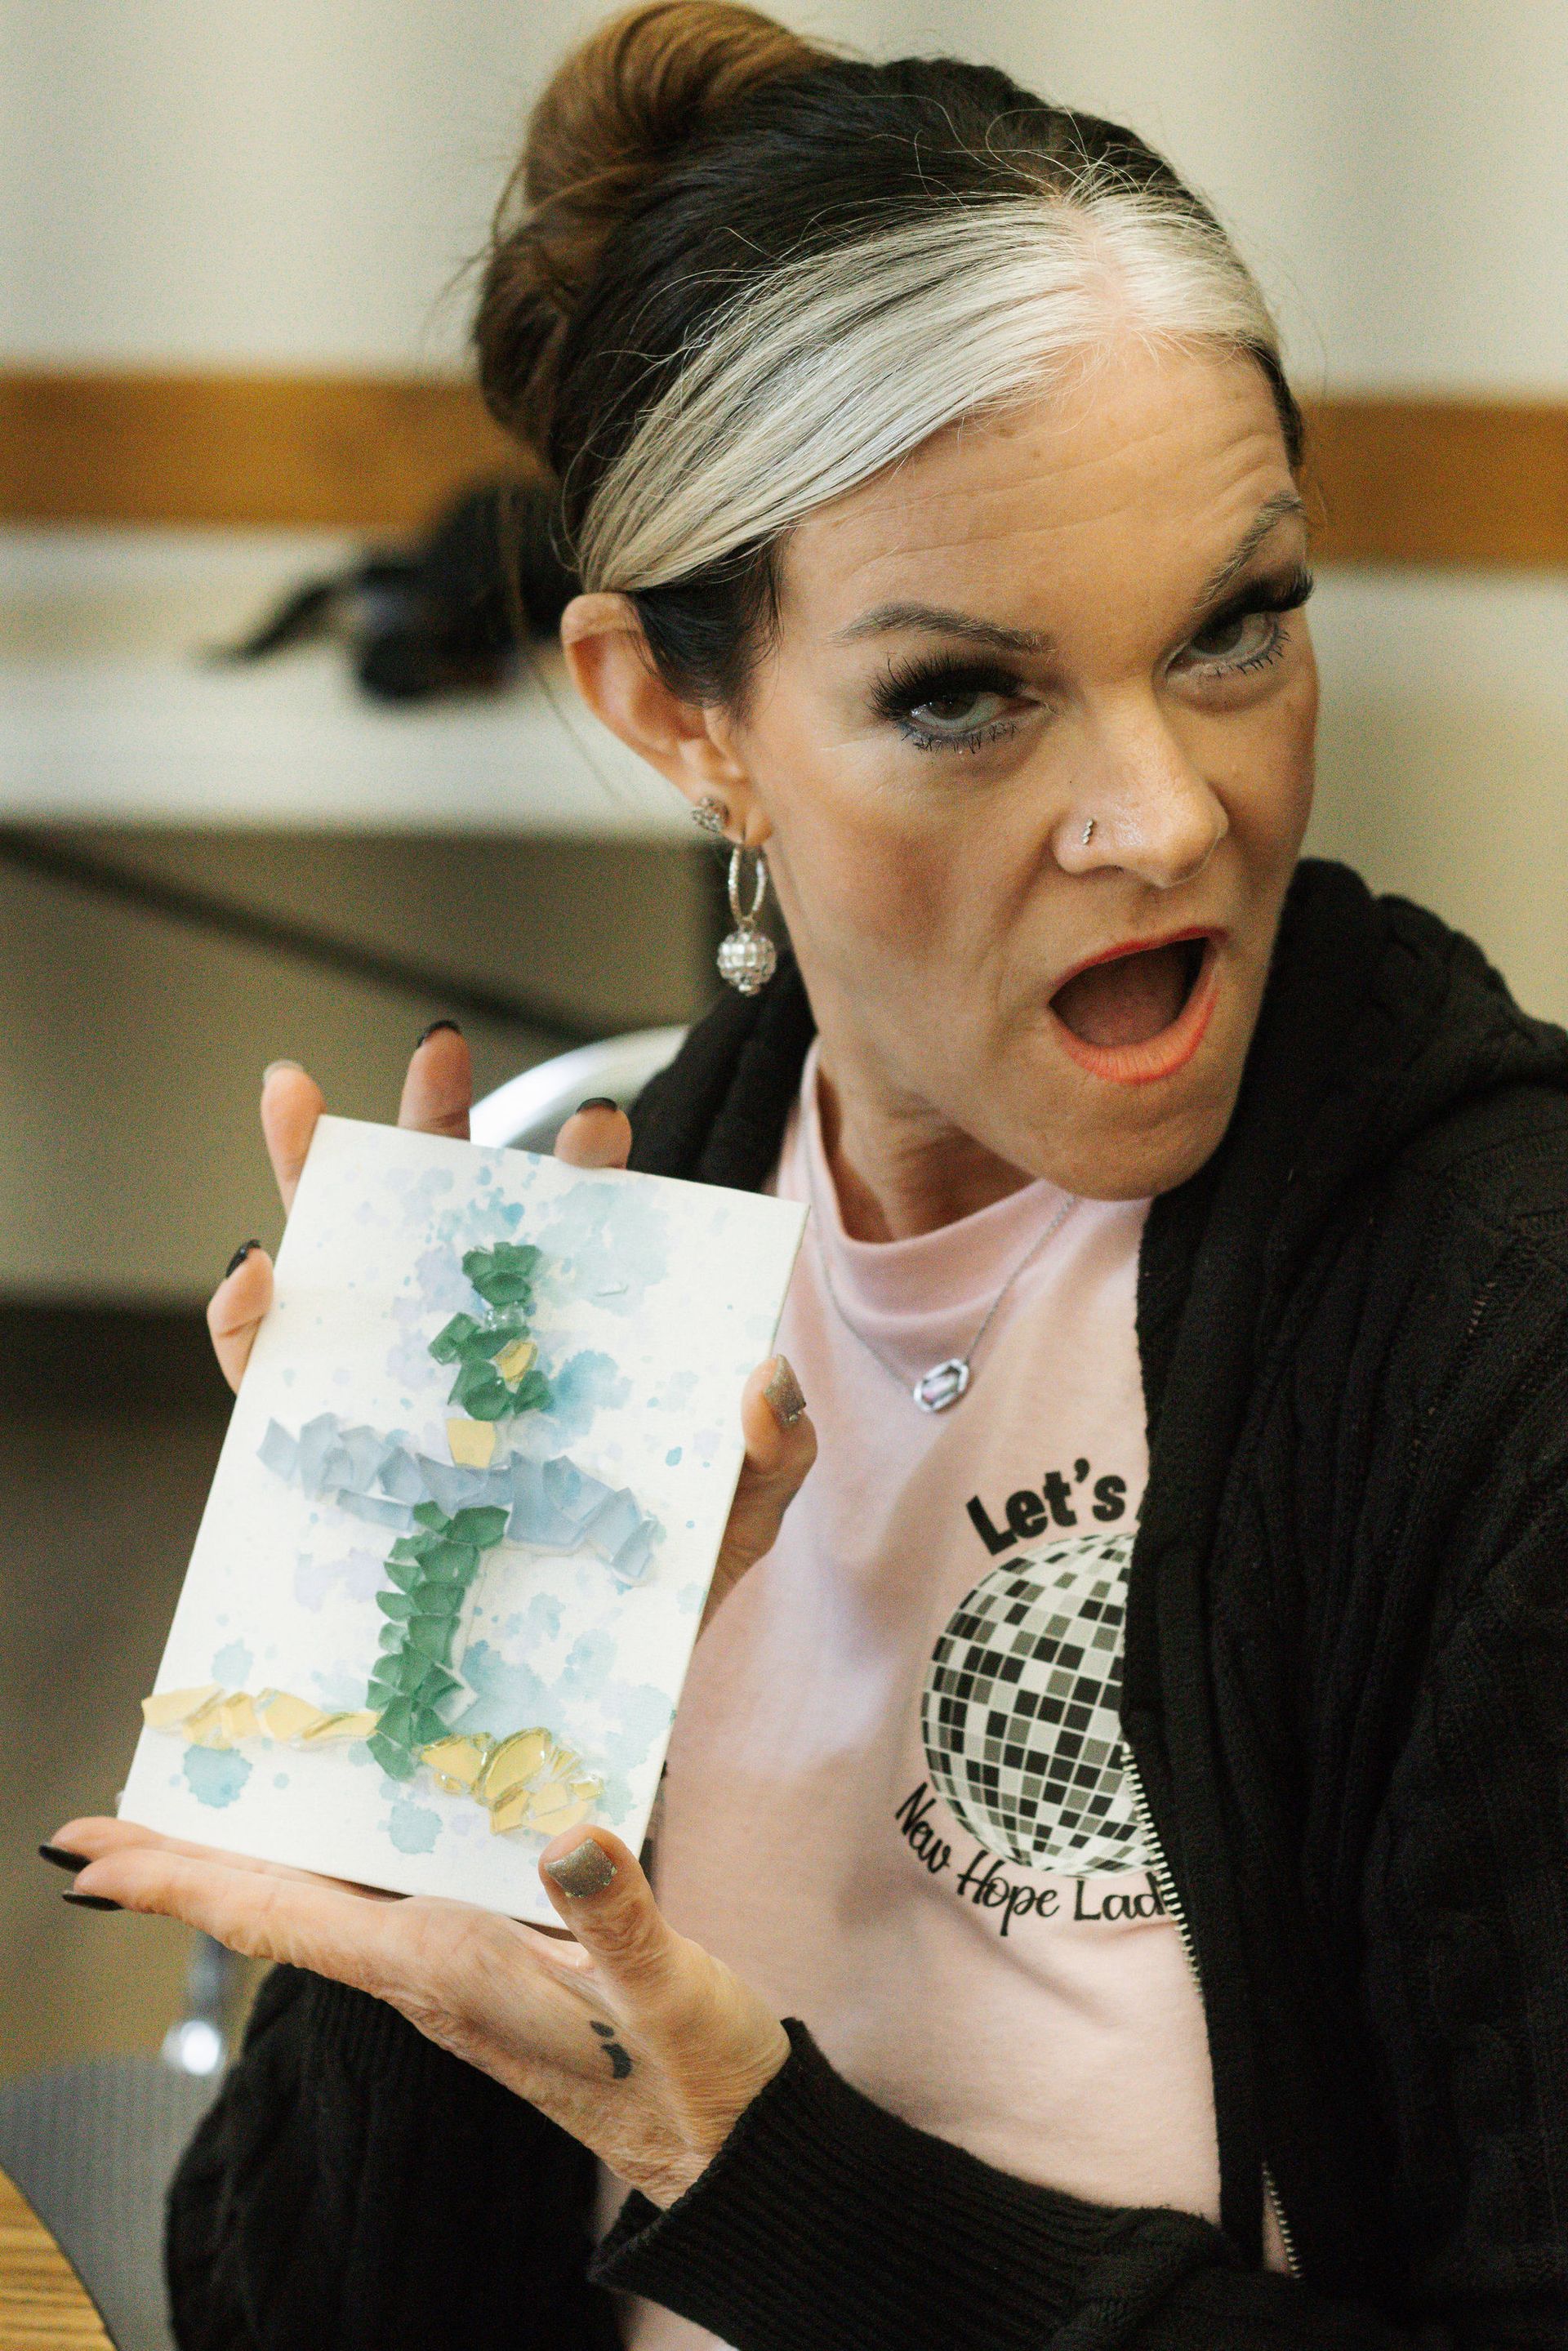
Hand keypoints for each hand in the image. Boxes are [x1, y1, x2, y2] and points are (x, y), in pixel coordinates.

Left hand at [48, 1816, 790, 2207]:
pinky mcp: (479, 1969)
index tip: (89, 1856)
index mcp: (444, 1968)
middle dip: (180, 1869)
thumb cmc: (693, 2075)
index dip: (184, 1881)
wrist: (718, 2151)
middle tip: (89, 1829)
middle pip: (273, 1910)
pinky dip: (316, 1870)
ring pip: (313, 1909)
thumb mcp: (669, 1995)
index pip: (283, 1915)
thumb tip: (568, 1837)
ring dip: (238, 1868)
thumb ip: (620, 1920)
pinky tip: (324, 1846)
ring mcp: (446, 1974)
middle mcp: (424, 1972)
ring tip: (181, 1825)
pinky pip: (365, 1907)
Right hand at [208, 1026, 814, 1626]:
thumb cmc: (653, 1592)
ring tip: (293, 1095)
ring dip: (310, 1172)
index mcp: (572, 1337)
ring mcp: (391, 1391)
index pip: (567, 1228)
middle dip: (437, 1119)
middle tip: (442, 1049)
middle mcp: (475, 1344)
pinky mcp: (319, 1459)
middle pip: (443, 1210)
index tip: (599, 1124)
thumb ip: (773, 1454)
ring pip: (338, 1261)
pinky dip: (250, 1320)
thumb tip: (761, 1379)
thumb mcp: (736, 1520)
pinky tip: (260, 1274)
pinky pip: (269, 1379)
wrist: (565, 1710)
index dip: (576, 1165)